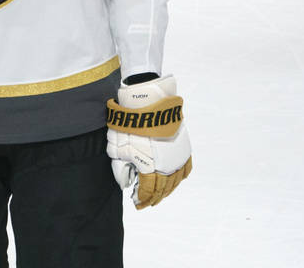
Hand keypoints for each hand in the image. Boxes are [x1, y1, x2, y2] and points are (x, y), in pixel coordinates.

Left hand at [106, 75, 191, 208]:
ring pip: (175, 180)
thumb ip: (120, 164)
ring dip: (167, 190)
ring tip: (160, 194)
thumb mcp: (118, 145)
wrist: (149, 101)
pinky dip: (180, 176)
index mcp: (151, 166)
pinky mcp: (183, 147)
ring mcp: (177, 156)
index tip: (137, 203)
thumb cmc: (130, 122)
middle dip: (154, 198)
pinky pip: (185, 167)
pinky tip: (175, 180)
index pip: (148, 190)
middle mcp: (167, 165)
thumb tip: (125, 179)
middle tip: (147, 203)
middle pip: (163, 188)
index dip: (143, 199)